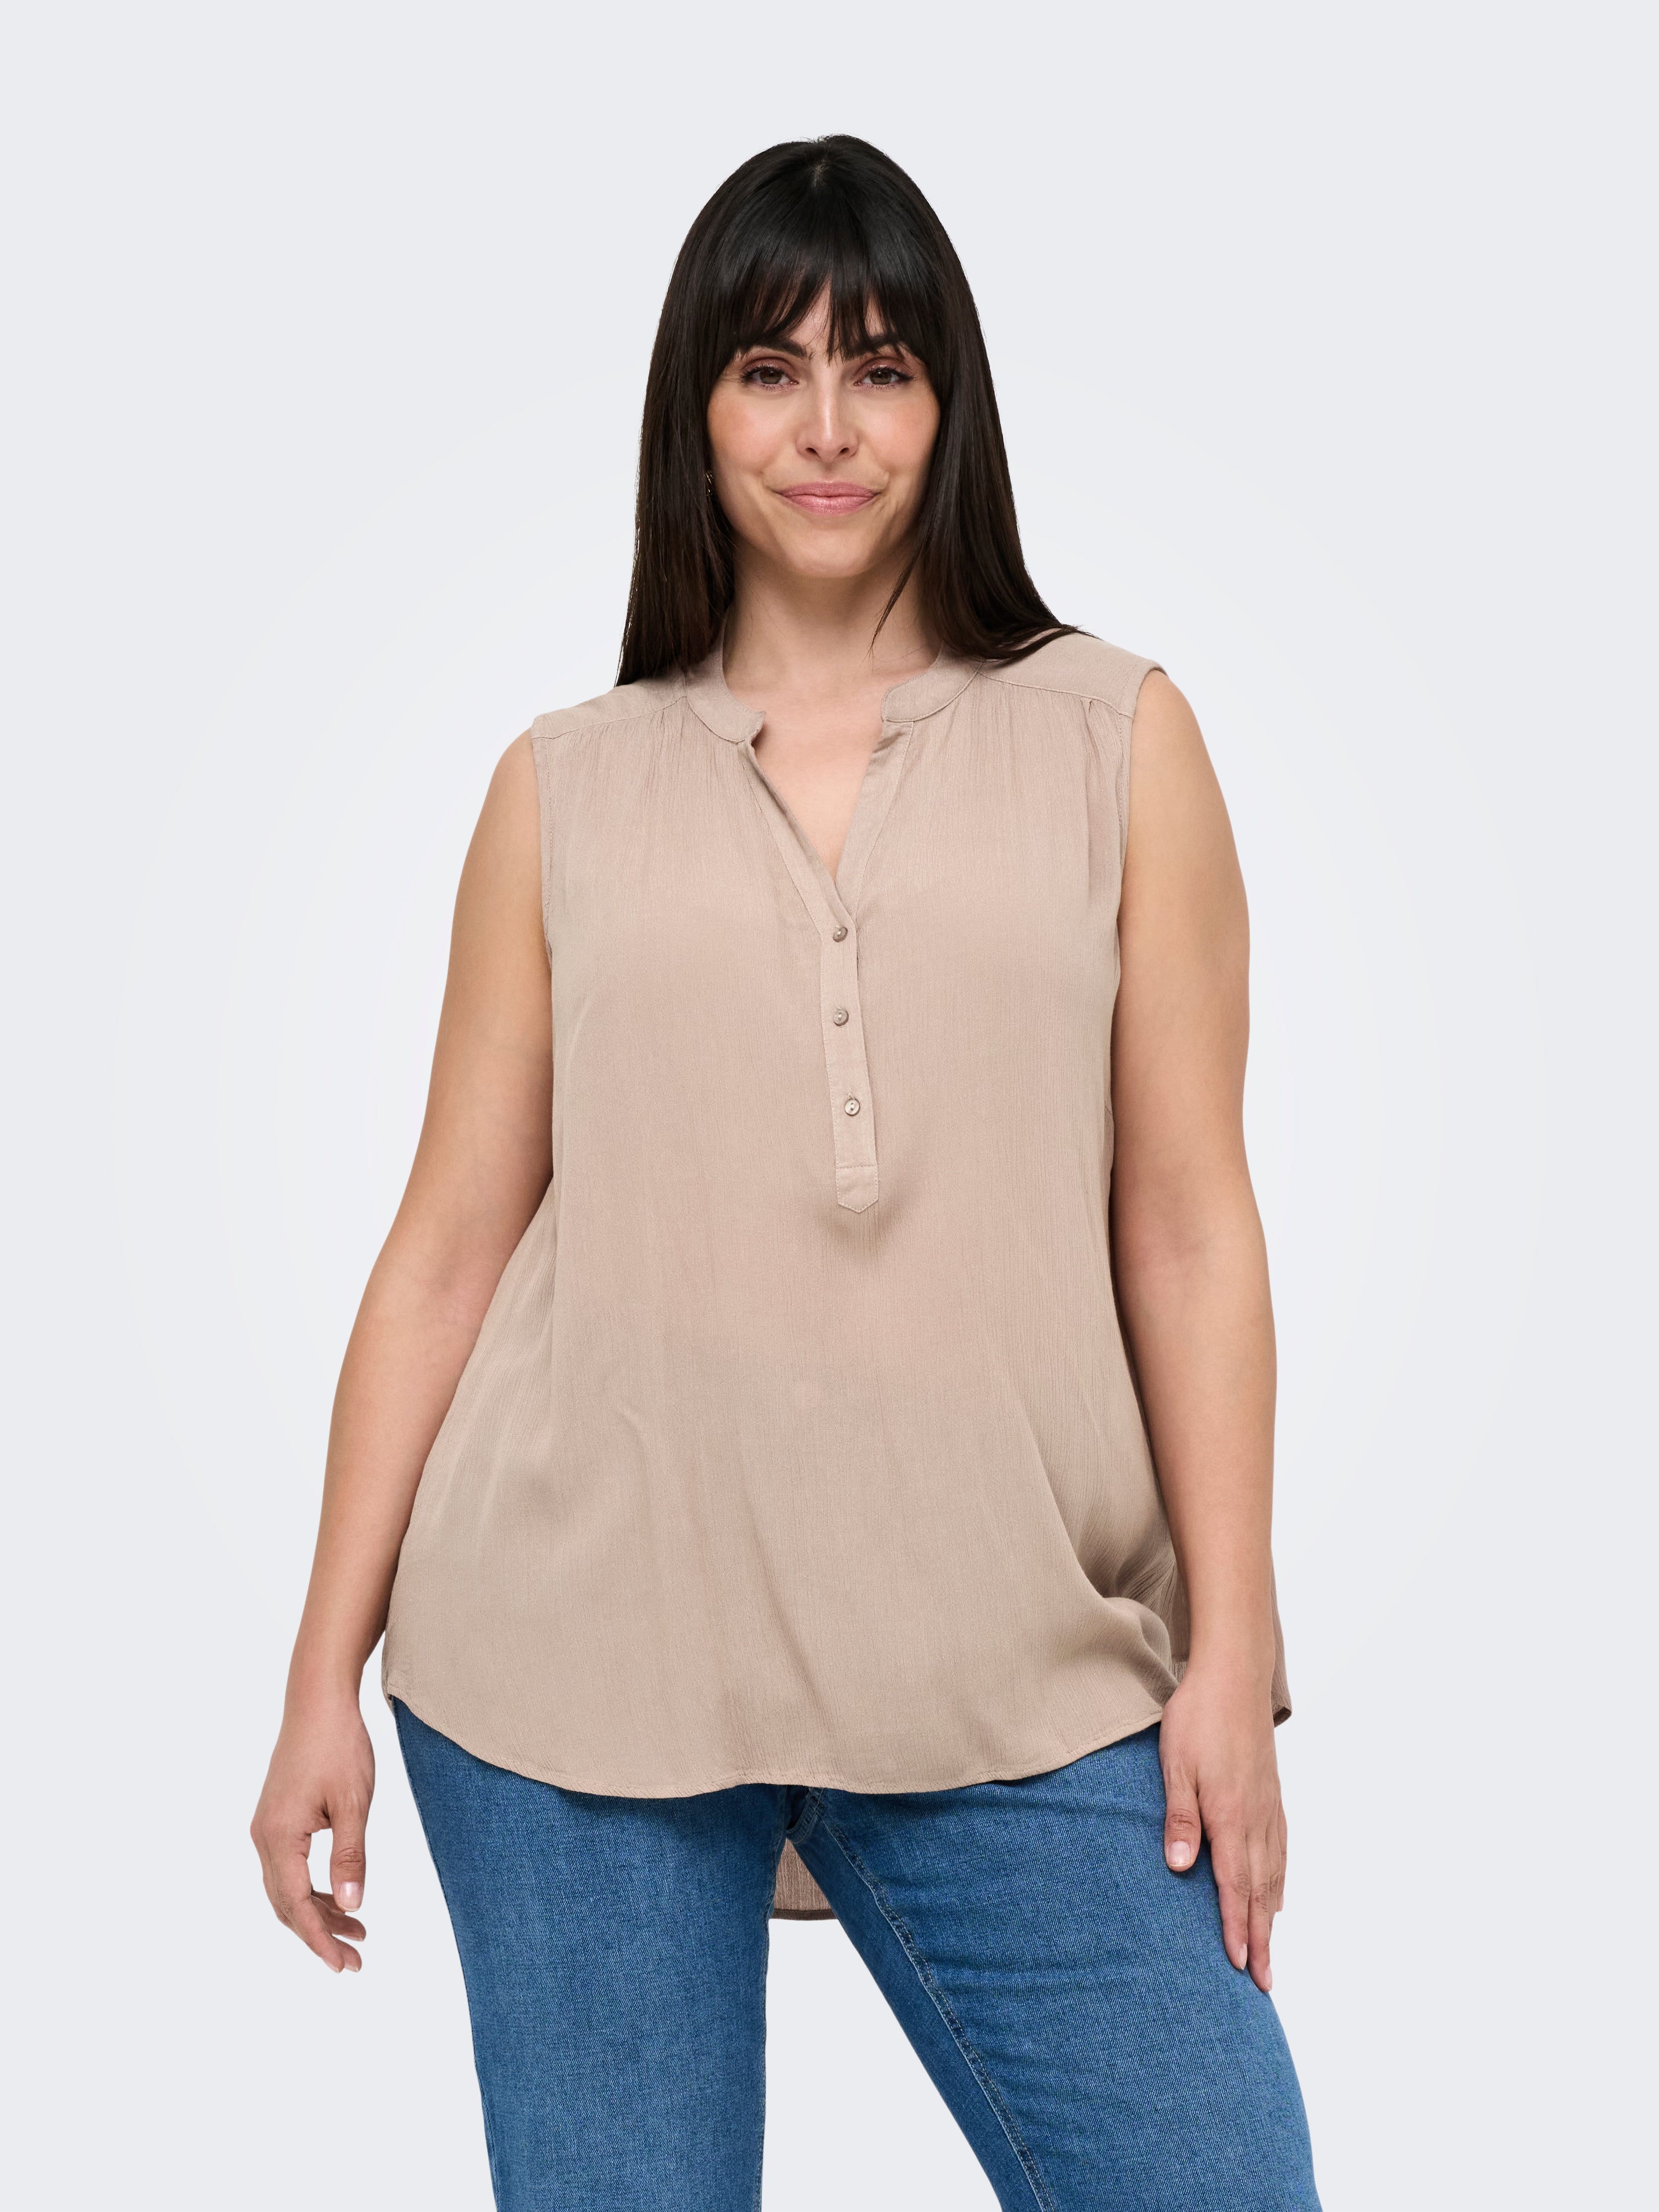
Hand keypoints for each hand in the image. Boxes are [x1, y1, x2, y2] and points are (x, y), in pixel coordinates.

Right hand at [250, 1692, 375, 1972]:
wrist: (318, 1700)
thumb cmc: (339, 1746)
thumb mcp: (352, 1804)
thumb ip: (350, 1858)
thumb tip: (353, 1907)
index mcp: (279, 1837)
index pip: (297, 1906)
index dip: (319, 1940)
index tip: (343, 1966)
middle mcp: (264, 1837)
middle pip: (287, 1905)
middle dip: (319, 1935)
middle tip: (355, 1960)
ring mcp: (267, 1827)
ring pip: (287, 1888)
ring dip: (318, 1913)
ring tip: (357, 1932)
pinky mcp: (277, 1817)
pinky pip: (289, 1868)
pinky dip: (313, 1889)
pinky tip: (340, 1896)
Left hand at [1158, 1660, 1285, 1992]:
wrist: (1235, 1674)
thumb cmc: (1198, 1716)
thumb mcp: (1175, 1764)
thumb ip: (1179, 1816)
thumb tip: (1182, 1867)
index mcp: (1230, 1815)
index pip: (1234, 1885)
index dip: (1236, 1928)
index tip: (1240, 1967)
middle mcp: (1256, 1818)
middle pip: (1260, 1891)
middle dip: (1261, 1940)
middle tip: (1265, 1984)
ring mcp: (1269, 1807)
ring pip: (1274, 1874)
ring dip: (1272, 1917)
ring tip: (1272, 1952)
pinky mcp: (1272, 1794)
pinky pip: (1280, 1850)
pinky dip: (1280, 1880)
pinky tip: (1278, 1895)